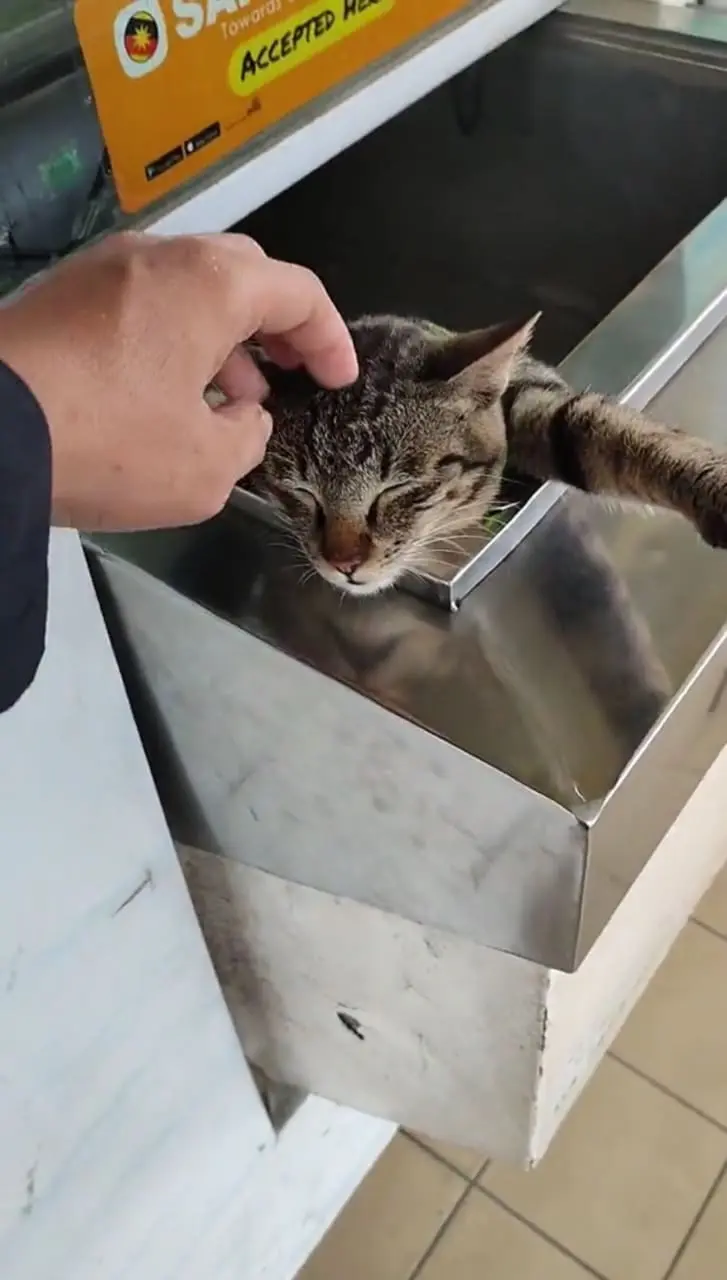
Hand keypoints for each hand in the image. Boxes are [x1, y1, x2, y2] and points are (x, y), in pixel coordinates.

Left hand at [0, 231, 357, 530]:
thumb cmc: (106, 444)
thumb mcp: (206, 469)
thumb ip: (247, 439)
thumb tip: (242, 418)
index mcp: (212, 284)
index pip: (298, 294)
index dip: (329, 340)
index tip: (338, 380)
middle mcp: (160, 257)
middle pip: (242, 273)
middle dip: (273, 326)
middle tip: (285, 374)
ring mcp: (103, 268)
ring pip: (185, 287)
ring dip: (218, 337)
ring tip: (222, 401)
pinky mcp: (61, 293)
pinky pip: (138, 303)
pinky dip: (168, 338)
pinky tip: (161, 394)